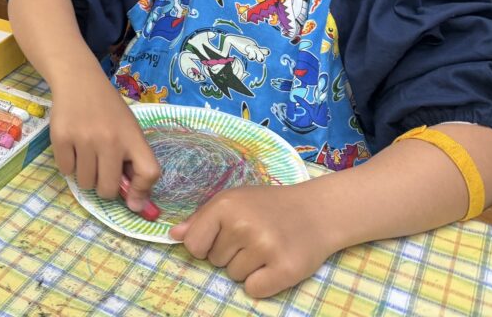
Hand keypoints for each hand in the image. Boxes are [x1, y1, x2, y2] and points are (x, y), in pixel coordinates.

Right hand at [53, 68, 160, 209]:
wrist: (79, 80)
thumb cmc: (108, 109)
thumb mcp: (128, 128)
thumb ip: (134, 161)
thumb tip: (135, 204)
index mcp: (132, 136)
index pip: (149, 172)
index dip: (141, 191)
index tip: (131, 198)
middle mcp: (110, 139)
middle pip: (109, 189)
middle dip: (104, 187)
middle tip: (101, 172)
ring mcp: (84, 139)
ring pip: (85, 183)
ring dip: (85, 176)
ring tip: (86, 156)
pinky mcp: (61, 138)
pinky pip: (66, 171)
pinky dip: (69, 165)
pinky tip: (73, 147)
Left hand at [169, 183, 334, 298]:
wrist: (317, 211)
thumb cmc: (268, 205)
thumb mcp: (233, 201)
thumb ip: (202, 219)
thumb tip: (174, 236)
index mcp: (225, 205)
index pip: (194, 245)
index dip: (205, 245)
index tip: (223, 237)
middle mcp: (243, 225)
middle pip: (215, 261)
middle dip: (230, 254)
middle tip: (254, 237)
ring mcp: (265, 248)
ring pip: (234, 277)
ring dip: (247, 268)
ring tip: (266, 247)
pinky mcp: (285, 270)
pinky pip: (254, 290)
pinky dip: (262, 283)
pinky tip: (274, 264)